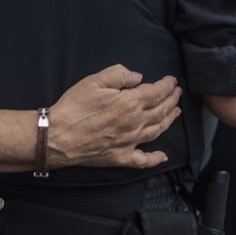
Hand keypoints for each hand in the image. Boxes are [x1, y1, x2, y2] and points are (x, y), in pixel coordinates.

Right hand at [47, 64, 180, 169]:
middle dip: (172, 100)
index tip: (173, 80)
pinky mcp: (120, 157)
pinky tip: (163, 156)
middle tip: (177, 93)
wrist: (58, 136)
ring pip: (157, 131)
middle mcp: (135, 123)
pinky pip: (143, 160)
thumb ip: (119, 74)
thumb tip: (139, 77)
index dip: (168, 85)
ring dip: (169, 121)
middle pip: (161, 111)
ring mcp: (130, 142)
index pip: (157, 92)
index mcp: (130, 103)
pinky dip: (155, 158)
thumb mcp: (94, 81)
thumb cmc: (74, 107)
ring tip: (176, 113)